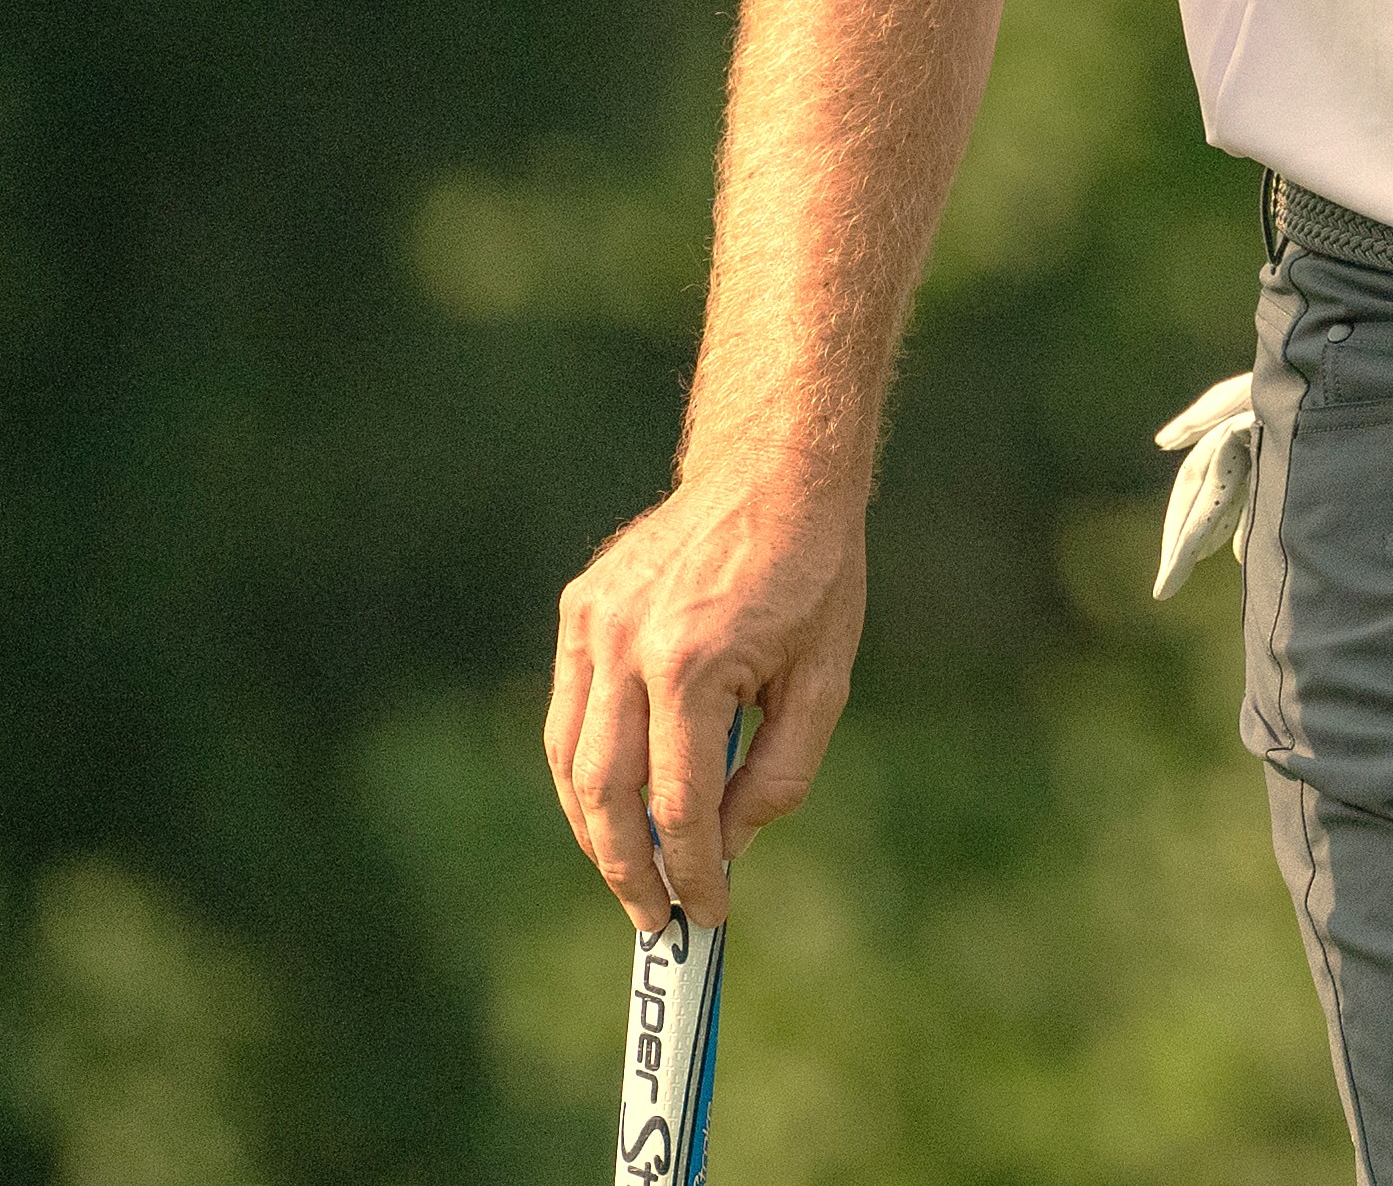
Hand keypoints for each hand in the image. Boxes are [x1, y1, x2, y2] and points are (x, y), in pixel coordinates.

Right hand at [546, 465, 866, 931]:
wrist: (775, 471)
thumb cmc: (815, 573)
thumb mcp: (826, 678)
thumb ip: (778, 771)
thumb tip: (730, 847)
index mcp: (695, 664)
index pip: (680, 804)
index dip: (693, 870)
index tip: (706, 914)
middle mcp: (627, 647)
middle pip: (606, 795)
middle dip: (626, 871)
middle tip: (653, 921)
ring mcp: (592, 626)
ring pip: (569, 761)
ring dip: (593, 832)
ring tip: (630, 877)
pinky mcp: (578, 610)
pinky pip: (566, 713)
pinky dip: (583, 771)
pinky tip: (613, 806)